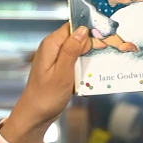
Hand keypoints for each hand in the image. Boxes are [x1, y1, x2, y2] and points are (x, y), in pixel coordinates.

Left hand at [4, 23, 92, 142]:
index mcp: (51, 45)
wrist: (35, 116)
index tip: (104, 35)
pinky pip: (76, 61)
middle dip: (92, 43)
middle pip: (77, 37)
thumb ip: (72, 50)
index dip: (88, 29)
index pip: (73, 27)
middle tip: (107, 50)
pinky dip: (84, 66)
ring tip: (103, 62)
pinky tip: (92, 73)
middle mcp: (53, 48)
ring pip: (78, 50)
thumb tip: (82, 30)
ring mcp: (56, 59)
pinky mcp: (60, 68)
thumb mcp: (62, 73)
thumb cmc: (46, 97)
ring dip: (90, 56)